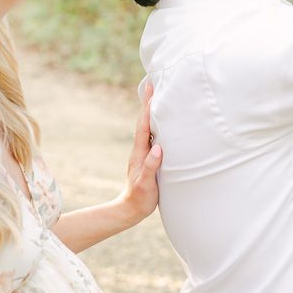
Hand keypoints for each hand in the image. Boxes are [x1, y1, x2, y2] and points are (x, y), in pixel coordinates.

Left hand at [117, 83, 160, 223]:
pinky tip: (162, 121)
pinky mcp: (148, 157)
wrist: (130, 209)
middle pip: (144, 121)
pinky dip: (156, 124)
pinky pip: (152, 135)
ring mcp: (143, 152)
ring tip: (158, 95)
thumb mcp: (146, 184)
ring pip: (148, 127)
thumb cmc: (140, 198)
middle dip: (148, 102)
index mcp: (140, 152)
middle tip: (153, 83)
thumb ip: (151, 166)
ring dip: (152, 111)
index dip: (147, 107)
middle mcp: (140, 149)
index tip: (151, 89)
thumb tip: (158, 148)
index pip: (143, 125)